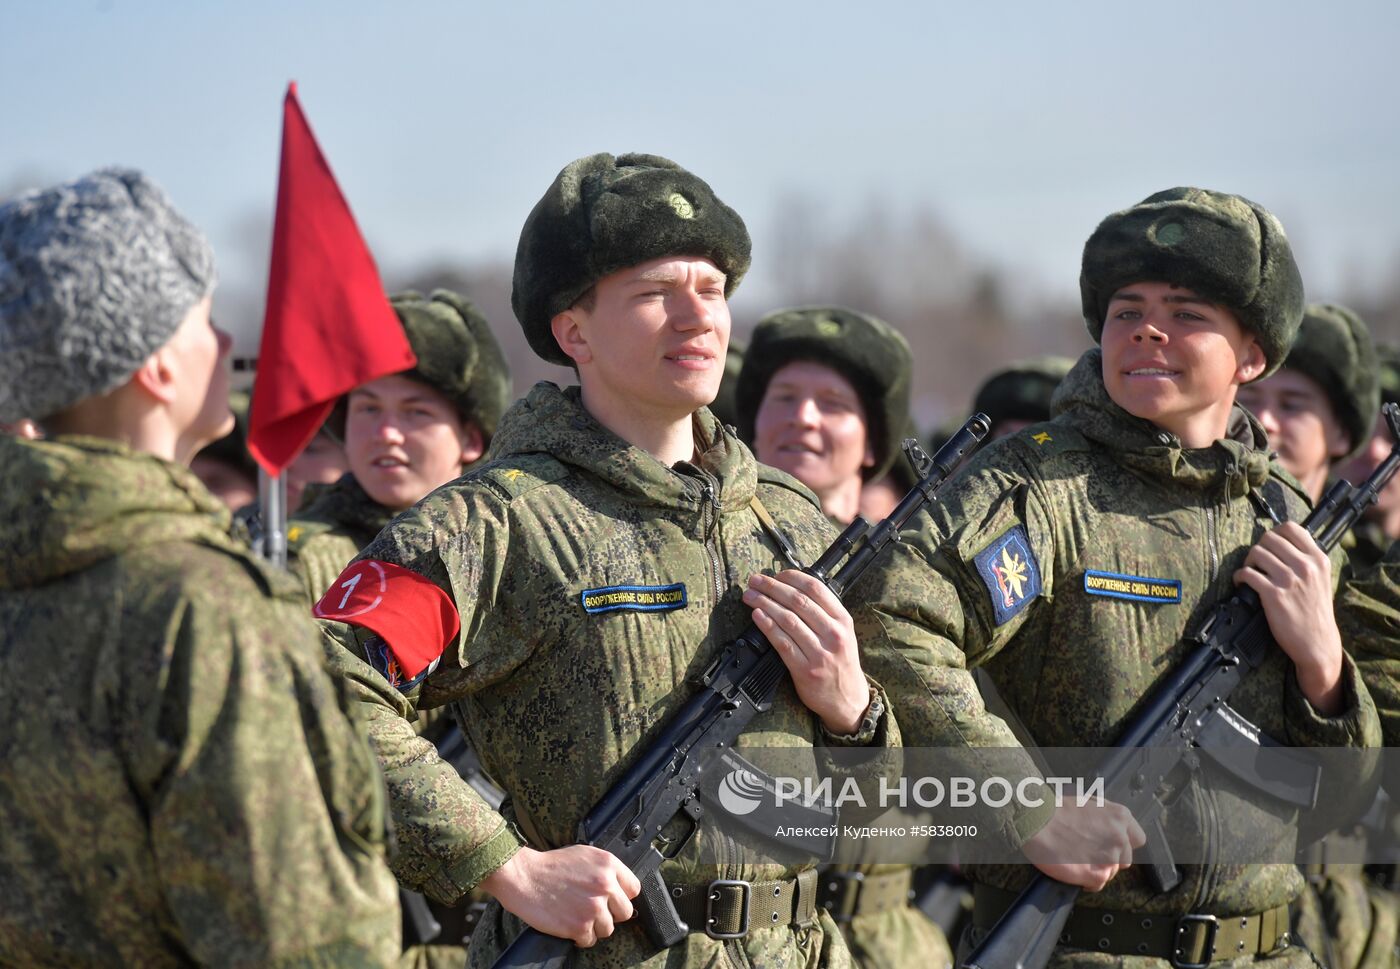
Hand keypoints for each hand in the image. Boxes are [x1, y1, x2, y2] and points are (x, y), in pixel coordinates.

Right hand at [480, 845, 639, 946]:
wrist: (524, 876)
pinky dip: (580, 936)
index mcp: (608, 864)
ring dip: (594, 926)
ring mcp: (593, 907)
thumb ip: (606, 870)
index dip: (622, 896)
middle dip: (610, 913)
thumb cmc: (551, 865)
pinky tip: (569, 923)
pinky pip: (590, 940)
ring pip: (608, 929)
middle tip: (592, 910)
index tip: (612, 900)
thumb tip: (620, 887)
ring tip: (577, 915)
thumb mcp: (585, 855)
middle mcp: (605, 885)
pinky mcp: (579, 926)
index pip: (634, 889)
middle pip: (625, 912)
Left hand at [743, 570, 870, 733]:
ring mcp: (819, 653)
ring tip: (750, 596)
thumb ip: (824, 612)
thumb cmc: (841, 662)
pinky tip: (757, 616)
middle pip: (798, 601)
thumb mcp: (843, 633)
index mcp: (843, 620)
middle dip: (772, 587)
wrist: (848, 700)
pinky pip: (782, 643)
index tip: (776, 574)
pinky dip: (767, 626)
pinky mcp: (804, 670)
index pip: (816, 589)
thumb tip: (792, 588)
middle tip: (755, 581)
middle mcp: (833, 634)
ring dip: (764, 603)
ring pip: (787, 620)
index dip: (792, 577)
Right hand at [1021, 800, 1145, 891]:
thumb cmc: (1056, 809)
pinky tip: (1076, 870)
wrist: (1035, 820)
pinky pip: (1098, 884)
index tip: (1111, 844)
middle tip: (1089, 852)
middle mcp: (1120, 837)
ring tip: (1079, 859)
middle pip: (1126, 859)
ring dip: (1098, 869)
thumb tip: (1113, 827)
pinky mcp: (1096, 874)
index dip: (1124, 844)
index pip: (1138, 839)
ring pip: (1112, 872)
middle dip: (1110, 858)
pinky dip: (1087, 881)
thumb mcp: (1088, 801)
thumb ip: (1107, 815)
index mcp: (1120, 817)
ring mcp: (1109, 857)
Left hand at [1233, 521, 1343, 713]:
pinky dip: (1239, 576)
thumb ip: (1307, 560)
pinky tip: (1241, 582)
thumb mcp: (1322, 579)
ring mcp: (1289, 579)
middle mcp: (1305, 566)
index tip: (1269, 543)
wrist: (1317, 642)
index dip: (1274, 532)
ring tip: (1250, 572)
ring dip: (1248, 561)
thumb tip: (1282, 542)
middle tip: (1256, 561)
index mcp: (1319, 559)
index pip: (1291, 528)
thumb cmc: (1316, 611)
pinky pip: (1247, 573)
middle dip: (1258, 548)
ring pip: (1256, 553)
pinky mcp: (1273, 594)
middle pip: (1269, 538)